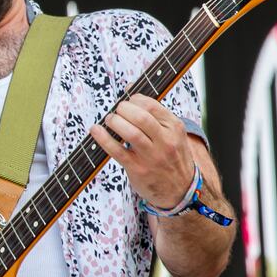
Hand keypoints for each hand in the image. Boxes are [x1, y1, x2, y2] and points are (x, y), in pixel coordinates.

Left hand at [90, 94, 194, 208]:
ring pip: (130, 133)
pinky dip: (103, 138)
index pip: (152, 105)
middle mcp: (165, 141)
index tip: (127, 101)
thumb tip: (129, 87)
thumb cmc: (171, 155)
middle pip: (141, 117)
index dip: (134, 99)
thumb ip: (153, 112)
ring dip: (114, 122)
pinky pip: (117, 151)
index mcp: (175, 127)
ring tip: (109, 120)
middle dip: (123, 109)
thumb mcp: (172, 133)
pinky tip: (95, 130)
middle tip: (117, 110)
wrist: (181, 189)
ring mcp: (152, 156)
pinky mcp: (138, 169)